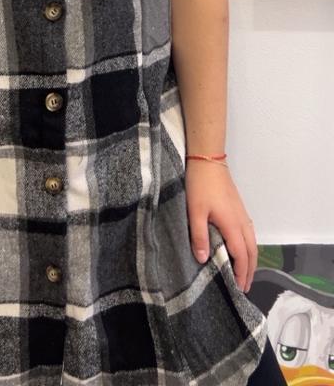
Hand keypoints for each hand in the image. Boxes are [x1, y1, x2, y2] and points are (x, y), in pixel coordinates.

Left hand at [184, 160, 256, 292]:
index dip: (242, 273)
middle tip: (245, 287)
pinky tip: (243, 248)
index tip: (240, 289)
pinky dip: (250, 246)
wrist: (208, 160)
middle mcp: (241, 221)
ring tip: (246, 273)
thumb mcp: (195, 211)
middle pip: (251, 251)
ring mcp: (242, 213)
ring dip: (251, 259)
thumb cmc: (200, 186)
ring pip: (253, 241)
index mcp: (232, 224)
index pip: (241, 255)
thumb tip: (204, 260)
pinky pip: (250, 232)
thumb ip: (199, 236)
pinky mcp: (239, 208)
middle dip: (250, 270)